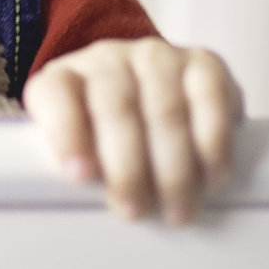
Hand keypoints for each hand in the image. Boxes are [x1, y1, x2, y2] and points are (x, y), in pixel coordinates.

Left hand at [22, 38, 243, 223]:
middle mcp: (107, 60)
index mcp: (63, 78)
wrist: (150, 98)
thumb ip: (78, 168)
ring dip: (174, 168)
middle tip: (135, 211)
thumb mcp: (80, 151)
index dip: (66, 133)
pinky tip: (211, 178)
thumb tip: (84, 209)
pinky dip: (212, 145)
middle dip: (128, 167)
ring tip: (177, 210)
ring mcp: (156, 57)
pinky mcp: (203, 64)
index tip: (80, 176)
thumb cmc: (107, 138)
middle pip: (116, 108)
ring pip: (165, 110)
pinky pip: (211, 100)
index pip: (55, 94)